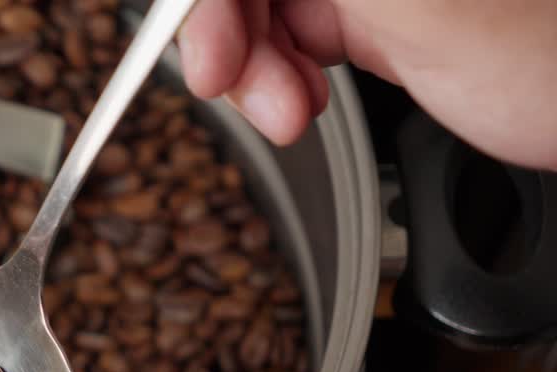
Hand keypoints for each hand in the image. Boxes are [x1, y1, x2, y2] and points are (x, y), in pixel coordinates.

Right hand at [178, 0, 556, 169]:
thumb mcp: (424, 3)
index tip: (199, 39)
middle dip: (230, 24)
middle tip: (227, 81)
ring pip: (264, 4)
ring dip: (251, 62)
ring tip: (281, 110)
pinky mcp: (380, 14)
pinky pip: (292, 35)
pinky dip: (278, 77)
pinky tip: (295, 104)